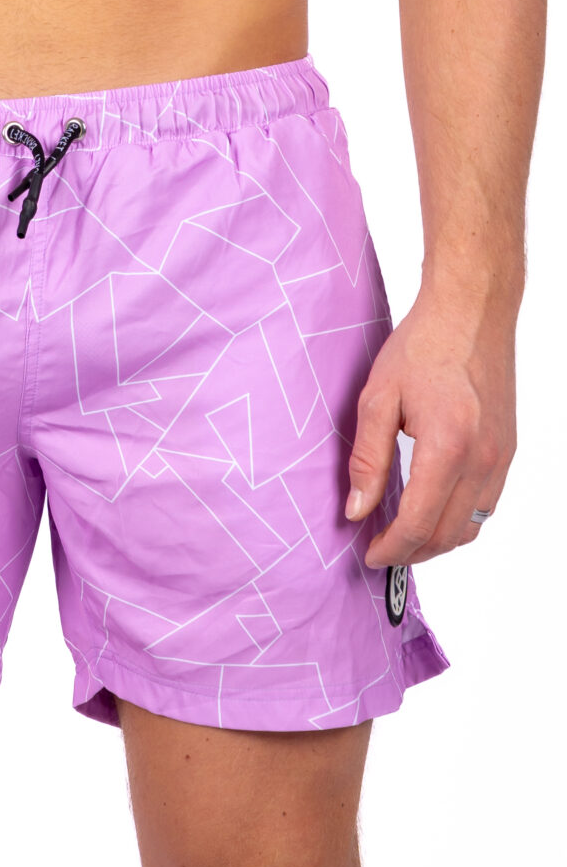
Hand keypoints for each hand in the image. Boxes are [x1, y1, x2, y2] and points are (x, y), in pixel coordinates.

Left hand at [345, 282, 517, 567]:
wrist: (472, 312)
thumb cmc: (422, 348)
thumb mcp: (376, 400)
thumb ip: (368, 460)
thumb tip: (358, 510)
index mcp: (447, 447)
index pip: (419, 523)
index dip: (391, 548)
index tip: (369, 554)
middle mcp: (483, 459)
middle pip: (447, 534)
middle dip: (411, 552)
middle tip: (379, 550)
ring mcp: (501, 456)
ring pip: (471, 525)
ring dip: (436, 541)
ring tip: (400, 536)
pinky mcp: (507, 449)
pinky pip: (485, 504)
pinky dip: (457, 520)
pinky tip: (429, 511)